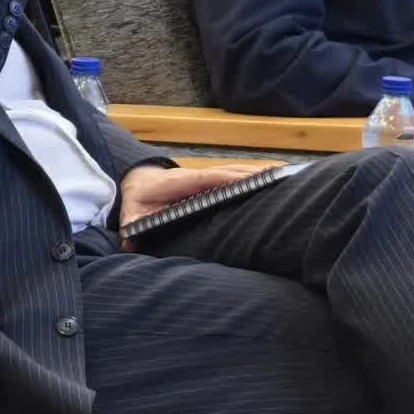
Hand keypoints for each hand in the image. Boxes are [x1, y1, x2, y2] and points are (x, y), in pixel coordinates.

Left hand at [118, 163, 273, 240]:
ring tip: (283, 176)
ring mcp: (205, 177)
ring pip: (235, 172)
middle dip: (251, 175)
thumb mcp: (131, 216)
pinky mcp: (211, 181)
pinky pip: (234, 176)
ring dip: (258, 174)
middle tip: (277, 178)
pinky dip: (254, 176)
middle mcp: (196, 176)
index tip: (244, 181)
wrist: (136, 181)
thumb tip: (129, 241)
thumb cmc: (137, 201)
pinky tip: (272, 177)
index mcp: (178, 183)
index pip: (204, 179)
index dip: (224, 178)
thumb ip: (132, 228)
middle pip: (228, 172)